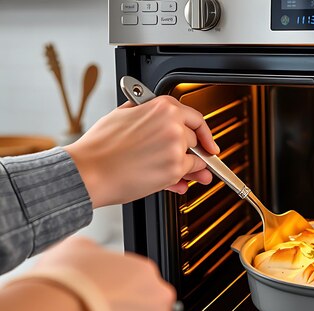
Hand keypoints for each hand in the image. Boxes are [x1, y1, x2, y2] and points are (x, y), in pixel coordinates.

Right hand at [64, 96, 218, 207]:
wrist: (89, 170)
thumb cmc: (100, 146)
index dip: (203, 132)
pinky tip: (172, 182)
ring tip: (172, 172)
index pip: (195, 117)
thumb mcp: (122, 115)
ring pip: (196, 159)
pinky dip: (183, 180)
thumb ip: (147, 114)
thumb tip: (160, 120)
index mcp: (162, 107)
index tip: (207, 142)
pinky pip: (190, 174)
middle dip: (189, 151)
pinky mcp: (175, 169)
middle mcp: (173, 125)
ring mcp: (176, 148)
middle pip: (194, 139)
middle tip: (178, 159)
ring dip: (188, 167)